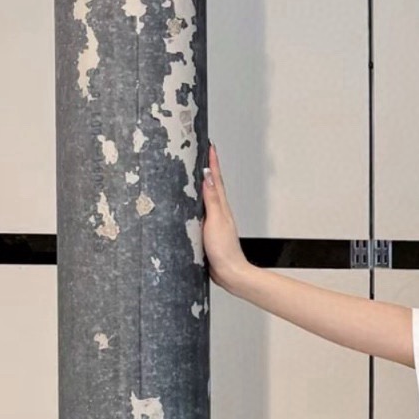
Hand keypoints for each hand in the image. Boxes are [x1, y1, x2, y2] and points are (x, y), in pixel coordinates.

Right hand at [201, 142, 246, 287]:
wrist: (229, 273)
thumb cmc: (224, 250)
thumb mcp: (216, 220)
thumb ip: (212, 199)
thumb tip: (208, 175)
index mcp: (221, 206)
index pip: (215, 179)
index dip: (213, 162)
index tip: (209, 146)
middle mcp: (218, 212)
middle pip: (211, 185)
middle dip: (206, 168)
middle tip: (201, 152)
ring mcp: (213, 221)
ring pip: (205, 197)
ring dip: (201, 183)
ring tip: (193, 170)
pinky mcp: (206, 231)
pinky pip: (199, 211)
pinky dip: (195, 202)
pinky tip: (189, 203)